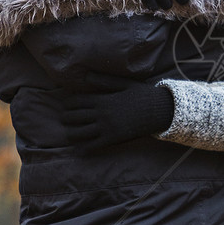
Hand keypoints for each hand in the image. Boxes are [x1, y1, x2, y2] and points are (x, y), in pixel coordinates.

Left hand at [58, 82, 175, 147]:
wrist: (159, 110)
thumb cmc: (142, 95)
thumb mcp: (124, 84)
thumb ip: (104, 81)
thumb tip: (86, 75)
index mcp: (103, 99)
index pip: (76, 101)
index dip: (67, 104)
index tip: (65, 106)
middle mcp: (101, 113)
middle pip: (73, 117)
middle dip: (65, 118)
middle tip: (64, 119)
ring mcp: (106, 127)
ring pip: (79, 133)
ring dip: (71, 133)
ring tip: (70, 133)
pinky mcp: (113, 139)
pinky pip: (93, 145)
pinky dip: (84, 148)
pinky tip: (80, 149)